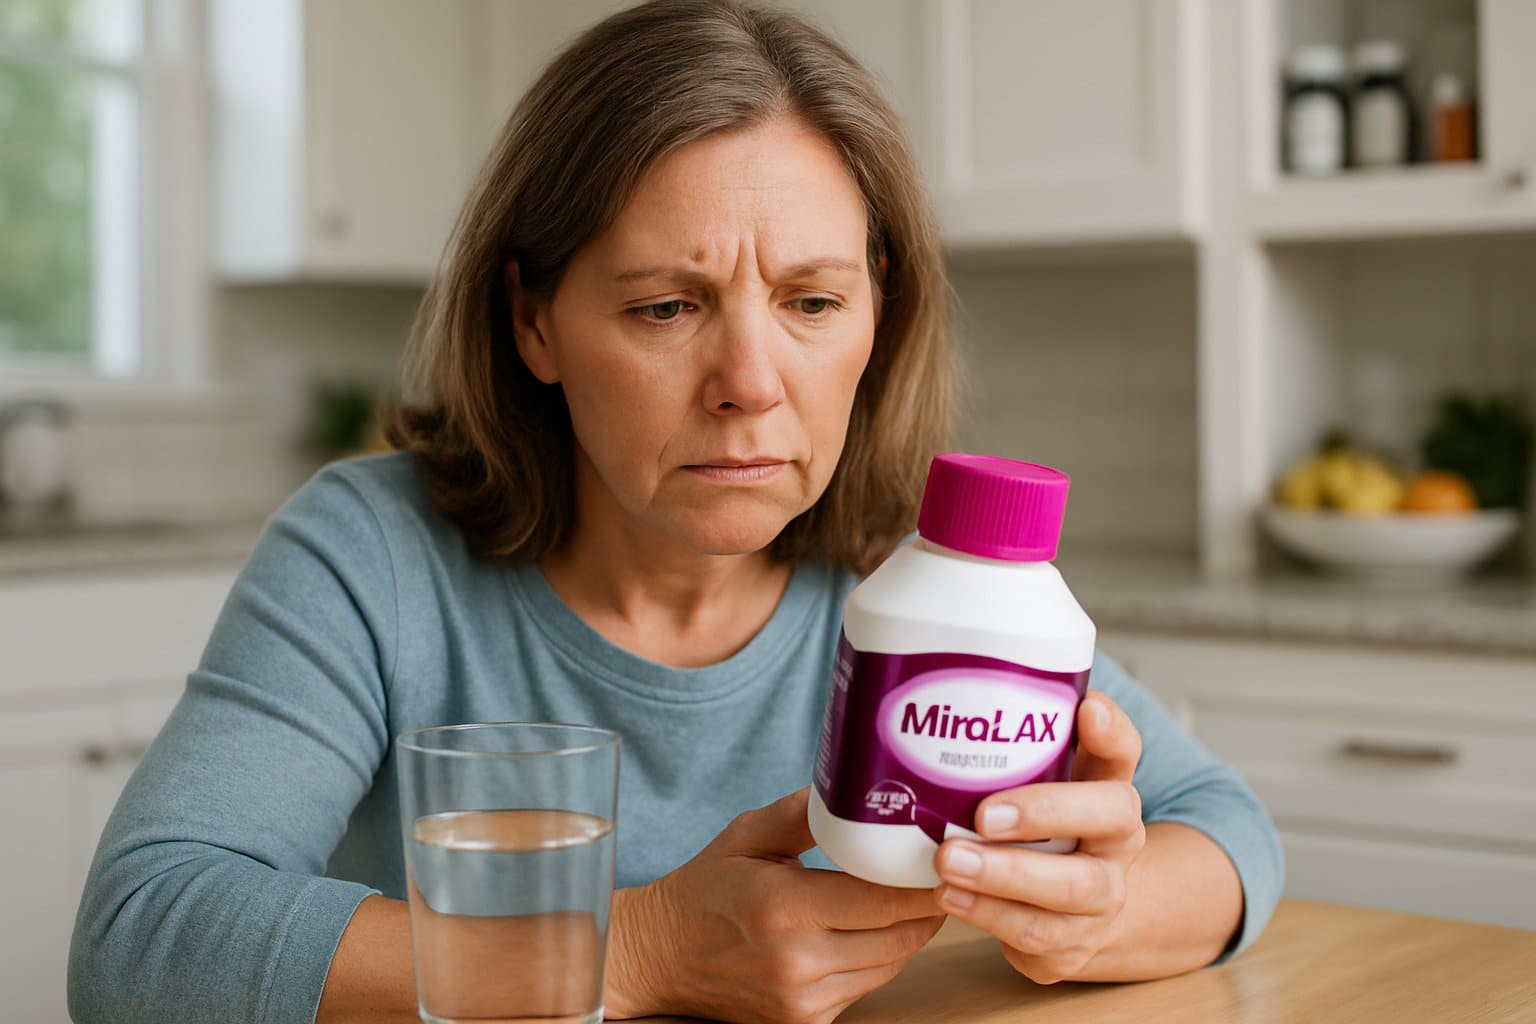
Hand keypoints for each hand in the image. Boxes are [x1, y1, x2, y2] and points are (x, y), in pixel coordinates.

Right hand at [605, 788, 944, 1023]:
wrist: (659, 955)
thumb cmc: (705, 889)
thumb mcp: (747, 836)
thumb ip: (803, 814)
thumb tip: (856, 787)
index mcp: (784, 907)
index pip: (882, 900)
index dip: (923, 883)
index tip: (945, 859)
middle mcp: (797, 961)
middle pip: (898, 937)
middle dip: (928, 906)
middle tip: (944, 874)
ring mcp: (802, 1000)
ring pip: (889, 965)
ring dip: (909, 934)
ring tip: (917, 898)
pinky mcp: (804, 1023)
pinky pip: (864, 987)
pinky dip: (878, 960)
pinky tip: (875, 931)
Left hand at [932, 690, 1145, 983]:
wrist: (1078, 914)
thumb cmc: (1044, 830)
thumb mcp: (1042, 783)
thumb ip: (1017, 741)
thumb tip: (955, 680)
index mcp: (1111, 792)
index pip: (1124, 753)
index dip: (1111, 733)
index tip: (1086, 711)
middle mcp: (1116, 846)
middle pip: (1105, 824)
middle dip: (1044, 816)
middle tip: (981, 815)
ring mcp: (1099, 902)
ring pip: (1066, 893)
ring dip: (1001, 880)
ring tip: (946, 865)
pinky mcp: (1068, 948)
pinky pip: (1033, 938)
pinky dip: (988, 919)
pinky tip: (950, 899)